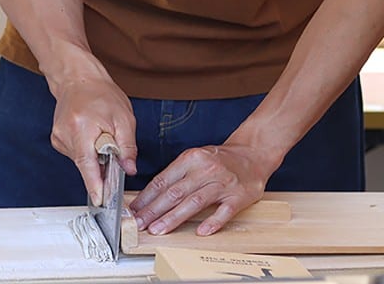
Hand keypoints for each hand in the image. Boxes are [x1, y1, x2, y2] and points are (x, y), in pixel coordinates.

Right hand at [49, 74, 136, 205]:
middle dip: (102, 164)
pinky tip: (90, 136)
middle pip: (86, 164)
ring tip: (100, 134)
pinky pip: (77, 155)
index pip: (87, 162)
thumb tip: (129, 169)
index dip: (95, 183)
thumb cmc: (100, 94)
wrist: (78, 79)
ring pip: (82, 161)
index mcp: (82, 127)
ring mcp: (59, 138)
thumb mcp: (123, 118)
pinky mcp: (57, 141)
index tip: (100, 200)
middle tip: (112, 147)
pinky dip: (87, 151)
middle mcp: (66, 134)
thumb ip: (127, 146)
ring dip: (95, 156)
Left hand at [129, 142, 274, 235]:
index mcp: (190, 159)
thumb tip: (149, 196)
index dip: (146, 197)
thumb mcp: (194, 158)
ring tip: (158, 229)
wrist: (253, 154)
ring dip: (174, 218)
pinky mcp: (239, 196)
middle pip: (174, 193)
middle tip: (139, 223)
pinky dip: (212, 222)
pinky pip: (224, 211)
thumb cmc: (219, 159)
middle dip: (154, 210)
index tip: (134, 210)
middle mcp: (205, 170)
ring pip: (194, 202)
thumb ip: (175, 175)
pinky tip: (200, 232)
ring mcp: (223, 183)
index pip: (163, 180)